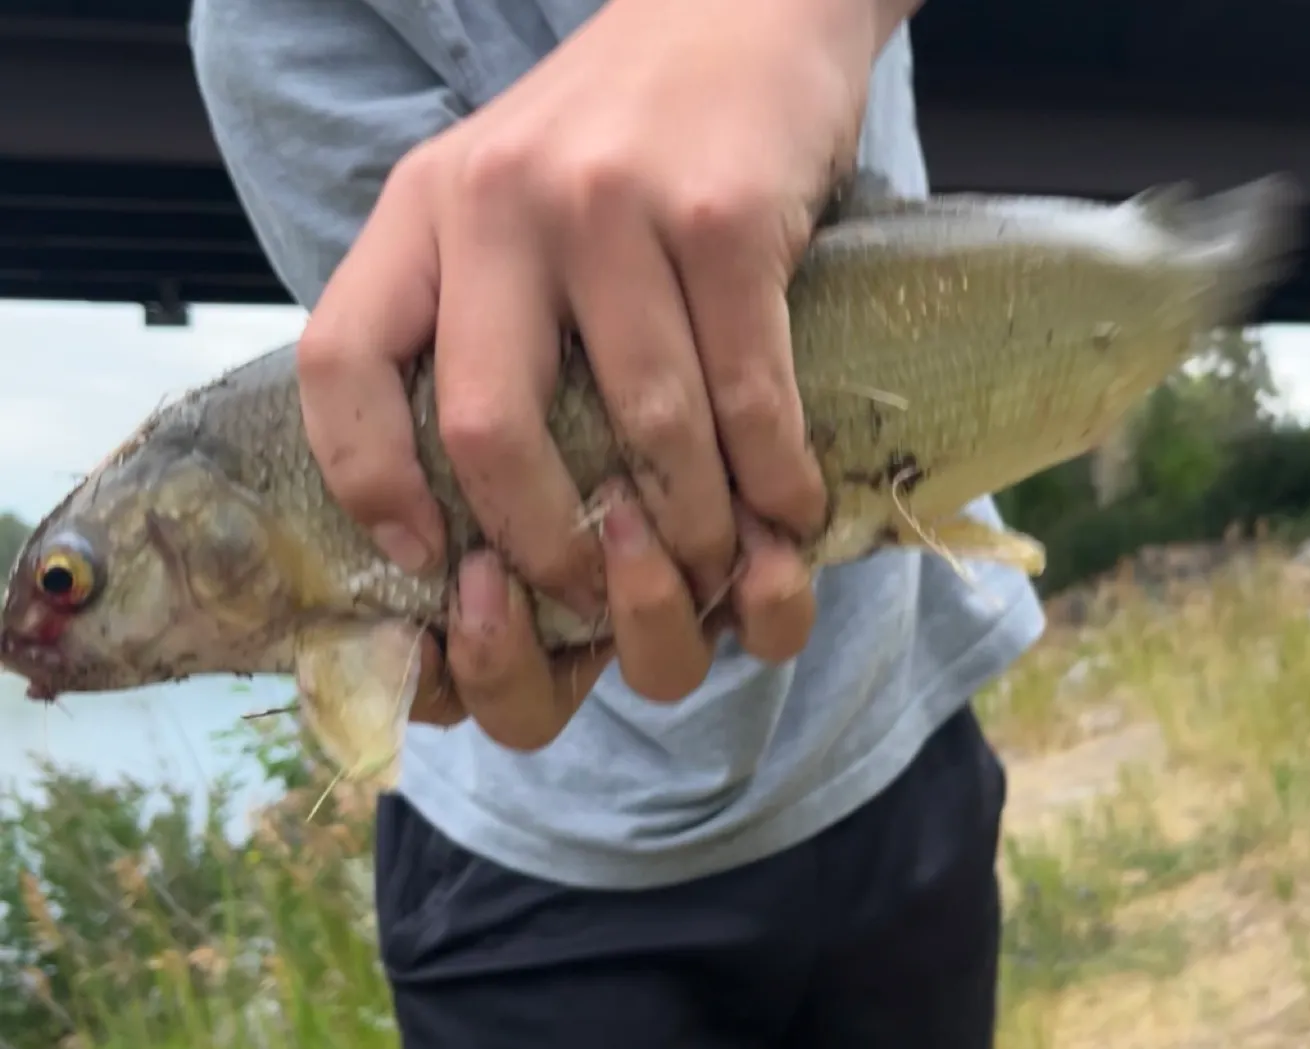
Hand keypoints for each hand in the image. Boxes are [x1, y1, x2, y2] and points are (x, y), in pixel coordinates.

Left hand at [296, 0, 918, 748]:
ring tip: (716, 566)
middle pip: (489, 428)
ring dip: (688, 528)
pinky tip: (791, 508)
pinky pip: (746, 389)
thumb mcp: (505, 192)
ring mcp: (614, 205)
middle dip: (547, 546)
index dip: (369, 485)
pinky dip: (772, 474)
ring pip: (642, 424)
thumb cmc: (623, 130)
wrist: (742, 5)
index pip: (343, 361)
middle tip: (595, 597)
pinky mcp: (727, 216)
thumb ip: (478, 311)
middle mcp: (501, 201)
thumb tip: (491, 499)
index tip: (431, 563)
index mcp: (426, 207)